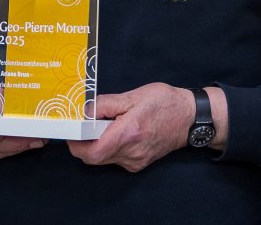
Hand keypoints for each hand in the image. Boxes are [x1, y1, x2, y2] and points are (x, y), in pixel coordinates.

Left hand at [67, 83, 192, 172]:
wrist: (189, 118)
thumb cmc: (164, 103)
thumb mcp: (134, 95)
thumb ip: (106, 104)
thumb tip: (85, 111)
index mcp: (128, 134)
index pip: (91, 152)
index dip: (75, 144)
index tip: (72, 130)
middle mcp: (130, 153)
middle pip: (94, 158)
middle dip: (84, 143)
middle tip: (86, 125)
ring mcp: (135, 161)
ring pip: (103, 160)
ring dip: (97, 145)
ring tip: (106, 125)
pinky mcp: (138, 164)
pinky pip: (115, 159)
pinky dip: (109, 147)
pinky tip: (117, 132)